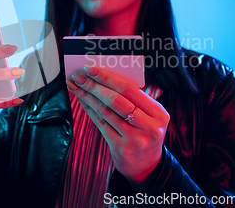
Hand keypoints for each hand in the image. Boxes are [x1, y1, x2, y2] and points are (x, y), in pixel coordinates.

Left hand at [66, 66, 168, 189]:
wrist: (147, 165)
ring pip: (106, 112)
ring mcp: (136, 139)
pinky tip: (82, 101)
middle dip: (94, 86)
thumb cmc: (144, 131)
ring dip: (88, 97)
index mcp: (159, 113)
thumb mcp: (148, 115)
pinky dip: (90, 110)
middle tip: (78, 77)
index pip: (130, 89)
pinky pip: (101, 125)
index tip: (91, 69)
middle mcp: (149, 126)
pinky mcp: (121, 149)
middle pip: (116, 100)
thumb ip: (134, 99)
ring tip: (75, 87)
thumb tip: (103, 77)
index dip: (108, 78)